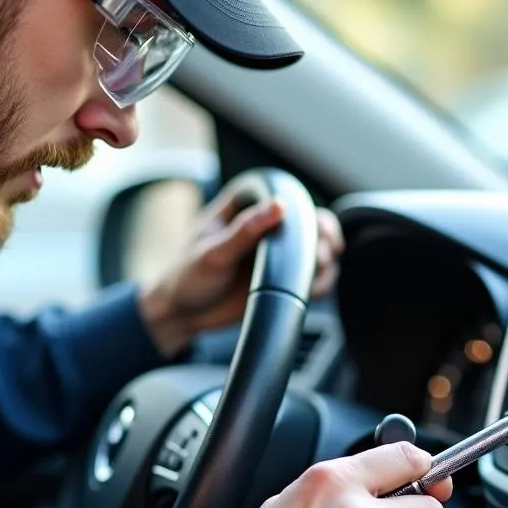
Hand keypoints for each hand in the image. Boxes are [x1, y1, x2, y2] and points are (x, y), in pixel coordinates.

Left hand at [138, 184, 343, 356]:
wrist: (182, 313)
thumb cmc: (186, 276)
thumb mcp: (212, 253)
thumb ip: (244, 230)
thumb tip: (278, 206)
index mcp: (245, 206)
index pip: (284, 194)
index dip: (304, 208)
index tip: (310, 227)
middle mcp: (265, 226)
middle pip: (311, 220)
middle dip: (324, 235)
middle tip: (320, 254)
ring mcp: (276, 253)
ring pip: (319, 248)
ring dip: (326, 260)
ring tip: (315, 272)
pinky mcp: (282, 279)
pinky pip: (313, 277)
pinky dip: (321, 282)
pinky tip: (311, 289)